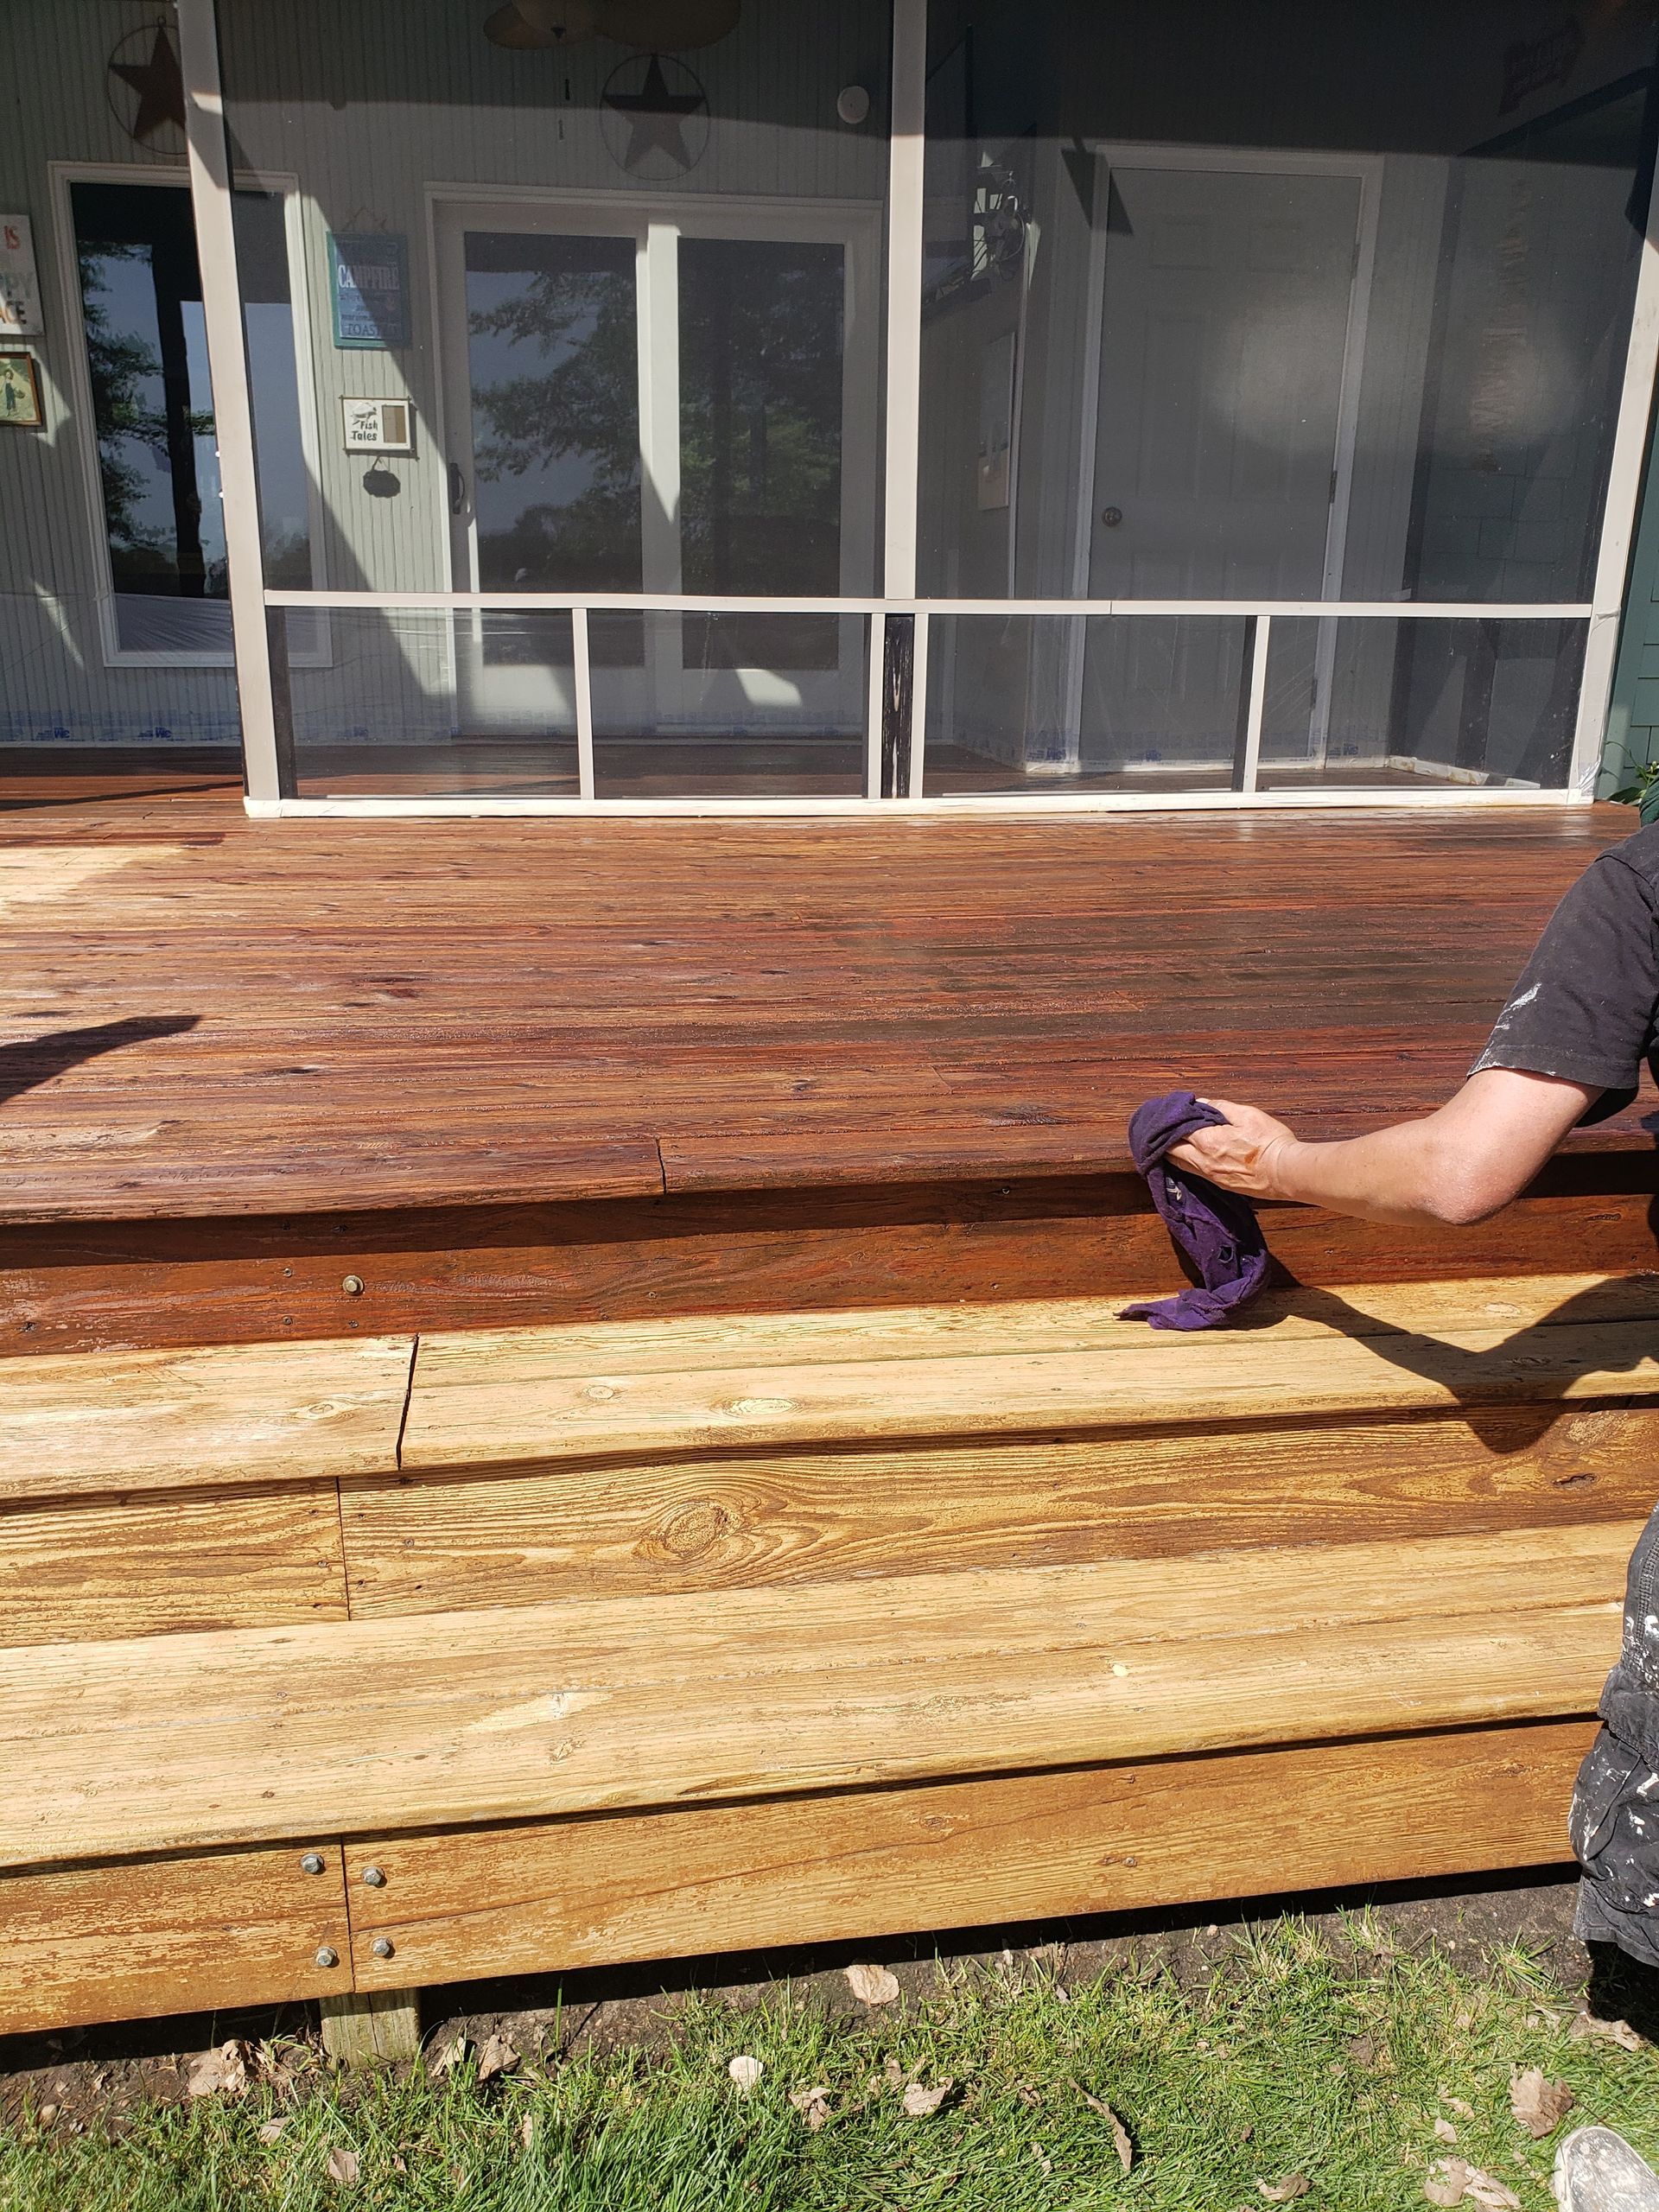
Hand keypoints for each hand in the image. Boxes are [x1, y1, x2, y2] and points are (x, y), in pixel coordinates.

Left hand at [1166, 1097, 1298, 1198]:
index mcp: (1207, 1142)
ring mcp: (1211, 1176)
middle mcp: (1204, 1162)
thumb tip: (1201, 1103)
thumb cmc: (1269, 1142)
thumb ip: (1221, 1108)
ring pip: (1181, 1165)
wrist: (1286, 1172)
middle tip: (1162, 1129)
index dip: (1170, 1121)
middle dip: (1165, 1140)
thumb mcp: (1247, 1115)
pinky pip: (1195, 1174)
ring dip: (1174, 1153)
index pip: (1177, 1132)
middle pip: (1172, 1152)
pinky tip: (1190, 1156)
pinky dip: (1187, 1163)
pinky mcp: (1221, 1185)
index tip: (1167, 1114)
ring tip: (1170, 1142)